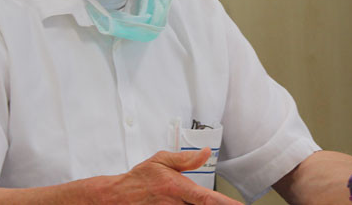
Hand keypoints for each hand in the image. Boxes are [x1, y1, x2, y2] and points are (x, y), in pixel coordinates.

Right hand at [102, 148, 241, 203]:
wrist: (118, 196)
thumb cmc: (140, 178)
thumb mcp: (161, 160)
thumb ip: (186, 159)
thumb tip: (206, 152)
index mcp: (178, 188)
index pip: (208, 199)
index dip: (226, 204)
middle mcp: (176, 204)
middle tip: (232, 204)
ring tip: (211, 203)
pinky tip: (192, 204)